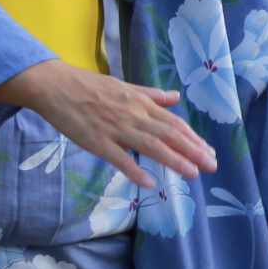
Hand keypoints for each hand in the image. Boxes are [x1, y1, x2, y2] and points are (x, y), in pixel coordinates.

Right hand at [0, 59, 215, 190]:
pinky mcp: (95, 141)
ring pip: (149, 145)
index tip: (209, 152)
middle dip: (192, 150)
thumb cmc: (90, 87)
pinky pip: (118, 157)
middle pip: (168, 134)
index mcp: (140, 103)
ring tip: (192, 173)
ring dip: (172, 159)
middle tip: (212, 166)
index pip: (173, 123)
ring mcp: (115, 128)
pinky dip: (133, 169)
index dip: (192, 138)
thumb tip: (175, 97)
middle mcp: (133, 115)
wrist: (55, 85)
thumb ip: (151, 95)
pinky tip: (148, 182)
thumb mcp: (125, 86)